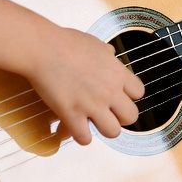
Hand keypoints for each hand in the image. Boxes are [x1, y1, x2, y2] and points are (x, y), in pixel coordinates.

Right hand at [26, 27, 145, 144]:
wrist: (43, 48)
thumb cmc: (66, 42)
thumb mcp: (95, 43)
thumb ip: (107, 53)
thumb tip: (111, 54)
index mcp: (117, 72)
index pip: (139, 93)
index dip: (128, 96)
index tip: (117, 95)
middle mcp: (110, 91)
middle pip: (131, 117)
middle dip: (120, 117)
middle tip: (106, 111)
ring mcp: (92, 105)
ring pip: (113, 132)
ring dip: (102, 129)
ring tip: (91, 121)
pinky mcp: (72, 115)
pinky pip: (85, 139)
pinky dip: (80, 136)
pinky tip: (73, 127)